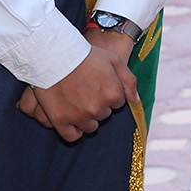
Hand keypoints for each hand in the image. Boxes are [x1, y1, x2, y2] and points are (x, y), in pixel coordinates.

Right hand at [20, 40, 136, 141]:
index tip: (99, 84)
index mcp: (112, 95)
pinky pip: (72, 136)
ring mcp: (78, 116)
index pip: (118, 103)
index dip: (109, 93)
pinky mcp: (60, 121)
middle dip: (99, 104)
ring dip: (87, 117)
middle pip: (104, 114)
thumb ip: (129, 82)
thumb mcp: (115, 61)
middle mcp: (97, 109)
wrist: (55, 54)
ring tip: (78, 101)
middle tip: (87, 90)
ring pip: (90, 126)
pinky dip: (73, 130)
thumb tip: (135, 101)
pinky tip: (72, 119)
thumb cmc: (86, 56)